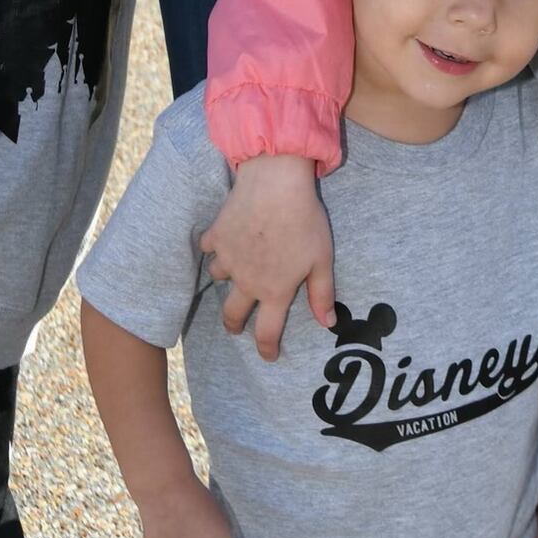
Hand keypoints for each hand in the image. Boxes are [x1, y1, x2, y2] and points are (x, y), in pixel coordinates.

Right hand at [198, 156, 334, 359]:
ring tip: (234, 271)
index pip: (267, 332)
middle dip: (233, 325)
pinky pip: (208, 247)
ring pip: (217, 277)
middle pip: (232, 315)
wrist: (275, 182)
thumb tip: (328, 324)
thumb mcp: (322, 259)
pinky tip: (221, 239)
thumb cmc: (304, 220)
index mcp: (274, 291)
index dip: (267, 349)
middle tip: (236, 327)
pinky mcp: (216, 234)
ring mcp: (227, 258)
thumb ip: (322, 294)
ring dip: (226, 278)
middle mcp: (247, 280)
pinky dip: (214, 246)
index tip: (269, 356)